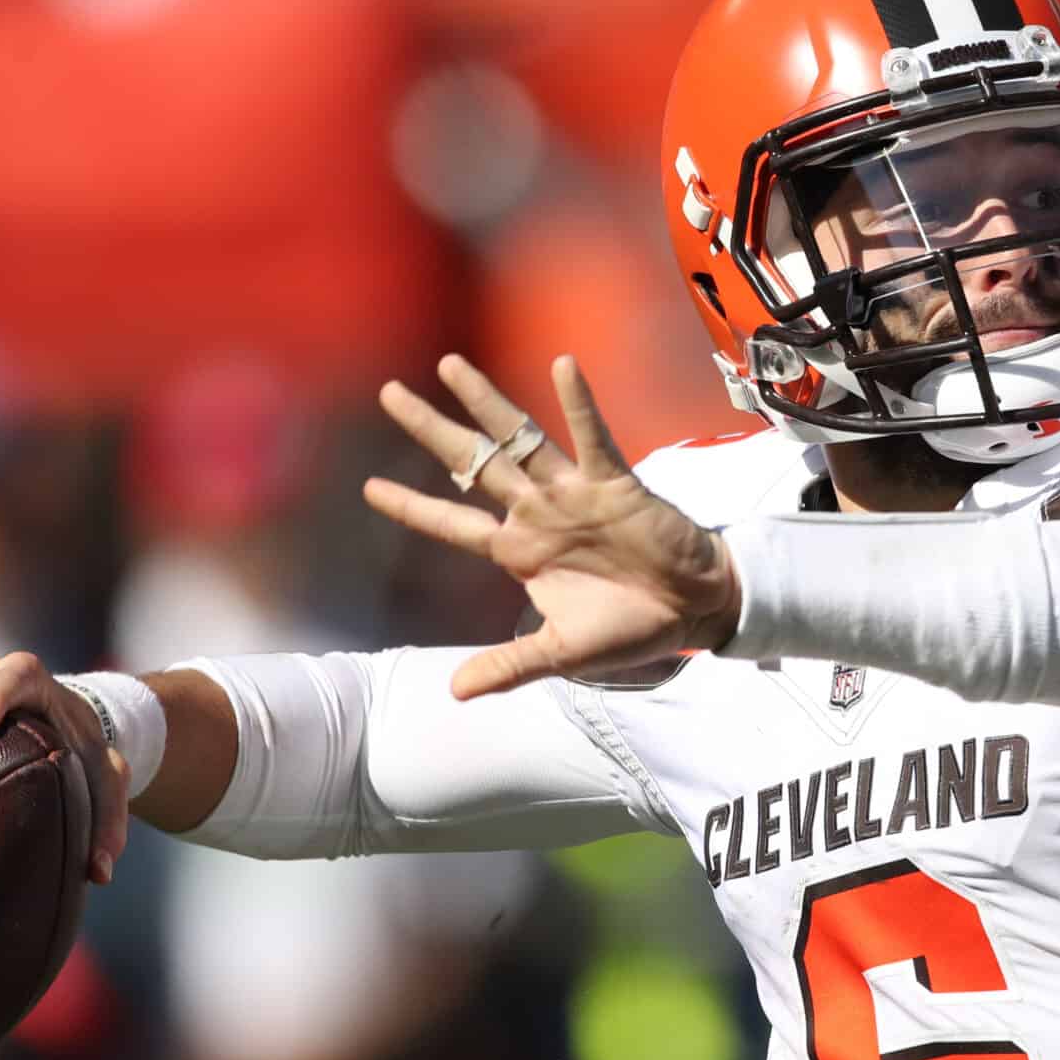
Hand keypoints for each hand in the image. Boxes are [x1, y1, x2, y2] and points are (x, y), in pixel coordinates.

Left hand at [364, 355, 742, 698]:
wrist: (691, 609)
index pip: (452, 524)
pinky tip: (562, 366)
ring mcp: (572, 492)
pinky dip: (579, 404)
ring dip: (487, 404)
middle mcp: (536, 512)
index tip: (368, 488)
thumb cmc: (626, 628)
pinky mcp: (614, 482)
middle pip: (473, 464)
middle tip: (389, 393)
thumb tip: (455, 693)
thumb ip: (509, 666)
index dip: (411, 507)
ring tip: (449, 366)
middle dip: (432, 430)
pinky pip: (593, 437)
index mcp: (518, 552)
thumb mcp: (561, 653)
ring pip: (520, 439)